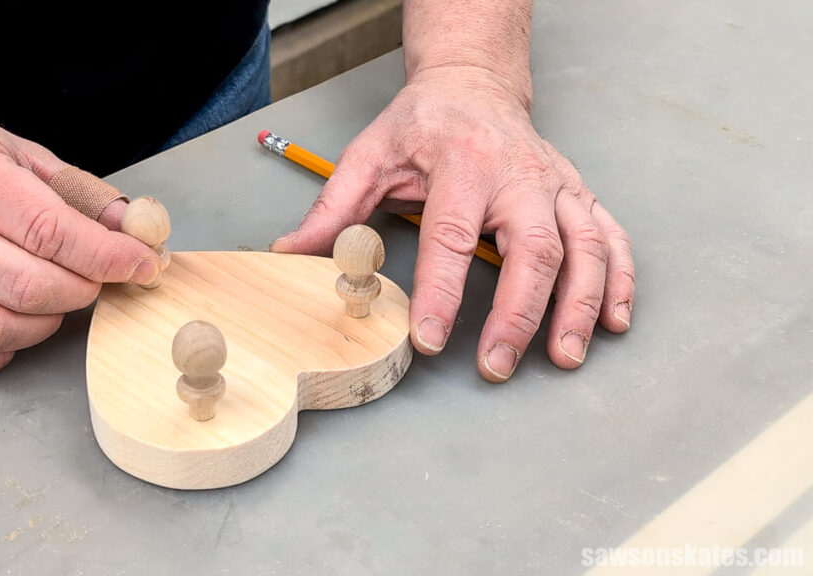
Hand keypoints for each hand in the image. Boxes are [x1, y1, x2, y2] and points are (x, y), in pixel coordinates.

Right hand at [0, 112, 159, 378]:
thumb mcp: (13, 149)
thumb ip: (77, 191)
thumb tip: (134, 231)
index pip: (49, 231)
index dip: (107, 256)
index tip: (140, 264)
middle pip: (27, 287)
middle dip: (80, 291)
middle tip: (92, 280)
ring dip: (43, 324)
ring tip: (51, 299)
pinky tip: (11, 323)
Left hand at [271, 66, 634, 381]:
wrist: (474, 84)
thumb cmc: (425, 122)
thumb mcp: (369, 156)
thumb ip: (333, 209)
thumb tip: (290, 253)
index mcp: (463, 165)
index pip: (453, 236)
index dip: (443, 291)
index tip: (431, 338)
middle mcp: (519, 175)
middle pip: (535, 247)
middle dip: (521, 312)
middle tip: (499, 364)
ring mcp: (557, 186)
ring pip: (586, 247)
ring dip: (581, 305)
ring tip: (565, 356)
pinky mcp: (578, 194)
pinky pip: (613, 237)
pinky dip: (620, 280)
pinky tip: (613, 320)